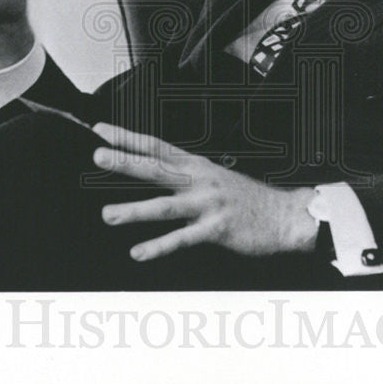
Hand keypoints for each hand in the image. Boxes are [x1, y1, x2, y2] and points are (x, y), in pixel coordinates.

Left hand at [92, 123, 318, 260]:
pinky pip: (183, 238)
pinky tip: (138, 252)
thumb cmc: (247, 200)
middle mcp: (199, 180)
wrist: (285, 216)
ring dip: (135, 210)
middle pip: (157, 168)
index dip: (128, 138)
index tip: (101, 130)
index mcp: (196, 165)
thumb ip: (185, 176)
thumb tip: (153, 172)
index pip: (156, 146)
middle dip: (126, 162)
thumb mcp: (214, 178)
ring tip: (108, 214)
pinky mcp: (216, 228)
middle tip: (98, 156)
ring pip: (165, 206)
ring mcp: (208, 203)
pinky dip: (159, 246)